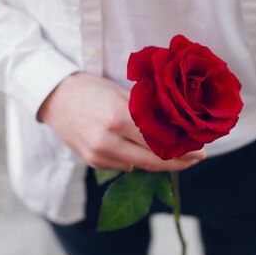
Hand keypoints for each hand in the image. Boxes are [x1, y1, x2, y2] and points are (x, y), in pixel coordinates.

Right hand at [37, 71, 206, 171]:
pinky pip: (124, 165)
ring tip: (178, 154)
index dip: (184, 148)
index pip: (159, 141)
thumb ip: (148, 111)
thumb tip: (179, 126)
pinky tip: (145, 151)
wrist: (54, 97)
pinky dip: (137, 159)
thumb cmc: (91, 88)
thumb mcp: (122, 93)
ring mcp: (98, 154)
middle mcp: (107, 140)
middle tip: (198, 158)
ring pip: (140, 166)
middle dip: (179, 162)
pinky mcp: (92, 162)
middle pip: (153, 160)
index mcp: (118, 117)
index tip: (201, 149)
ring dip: (160, 161)